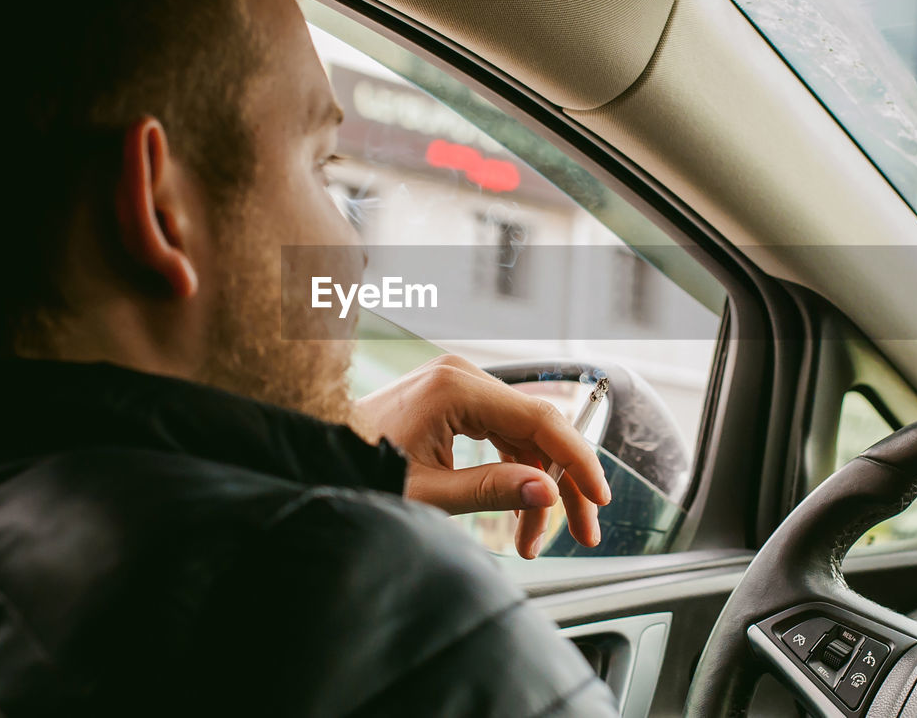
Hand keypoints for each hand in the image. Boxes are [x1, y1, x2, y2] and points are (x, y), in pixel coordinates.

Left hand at [352, 354, 611, 558]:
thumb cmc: (359, 470)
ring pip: (524, 434)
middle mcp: (463, 375)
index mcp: (457, 388)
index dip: (578, 462)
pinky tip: (517, 510)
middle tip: (582, 534)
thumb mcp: (428, 493)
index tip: (600, 499)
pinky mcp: (453, 398)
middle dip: (561, 484)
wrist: (316, 454)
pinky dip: (513, 469)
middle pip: (539, 428)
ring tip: (533, 541)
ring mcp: (458, 384)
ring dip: (537, 484)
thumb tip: (546, 494)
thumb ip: (491, 490)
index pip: (541, 420)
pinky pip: (501, 432)